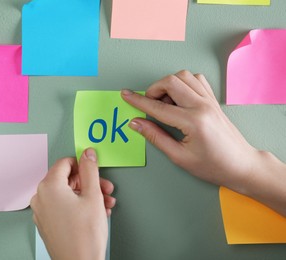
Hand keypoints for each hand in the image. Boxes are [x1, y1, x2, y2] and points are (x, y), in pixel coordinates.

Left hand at [30, 148, 115, 259]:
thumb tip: (87, 154)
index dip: (82, 164)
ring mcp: (42, 211)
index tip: (94, 168)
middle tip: (105, 189)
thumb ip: (90, 170)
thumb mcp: (93, 195)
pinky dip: (78, 205)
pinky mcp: (46, 223)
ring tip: (104, 204)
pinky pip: (62, 206)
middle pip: (67, 179)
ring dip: (87, 195)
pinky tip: (95, 213)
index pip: (65, 163)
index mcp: (49, 187)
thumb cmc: (85, 236)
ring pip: (67, 194)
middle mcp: (41, 197)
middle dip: (89, 183)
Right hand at [121, 70, 285, 214]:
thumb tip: (136, 123)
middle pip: (171, 82)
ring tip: (164, 102)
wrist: (241, 165)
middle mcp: (202, 106)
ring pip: (184, 76)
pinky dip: (183, 83)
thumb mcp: (179, 157)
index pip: (158, 107)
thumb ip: (155, 137)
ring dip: (169, 84)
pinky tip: (179, 98)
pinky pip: (196, 80)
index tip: (125, 95)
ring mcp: (210, 101)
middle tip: (148, 103)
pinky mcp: (213, 100)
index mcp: (193, 122)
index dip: (138, 101)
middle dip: (154, 89)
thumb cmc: (213, 165)